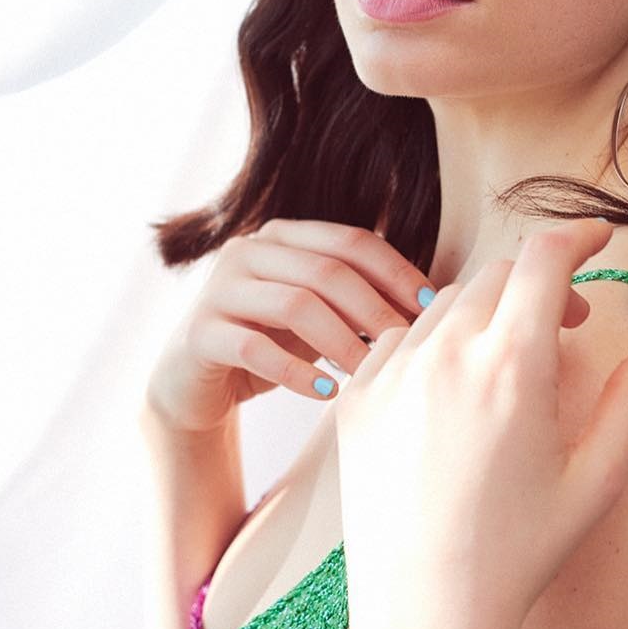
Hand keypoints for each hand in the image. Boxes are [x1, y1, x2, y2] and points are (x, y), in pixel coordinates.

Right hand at [144, 219, 436, 432]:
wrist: (196, 387)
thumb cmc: (271, 346)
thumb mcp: (318, 316)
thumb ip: (358, 299)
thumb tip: (431, 302)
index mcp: (282, 235)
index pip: (351, 241)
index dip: (395, 271)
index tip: (431, 306)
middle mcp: (247, 251)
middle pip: (326, 271)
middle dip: (374, 309)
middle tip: (406, 346)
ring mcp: (218, 289)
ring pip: (294, 305)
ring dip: (341, 341)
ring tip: (368, 373)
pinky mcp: (198, 334)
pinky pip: (253, 349)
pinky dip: (296, 373)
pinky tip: (327, 393)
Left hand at [333, 217, 627, 628]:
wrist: (426, 618)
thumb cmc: (518, 555)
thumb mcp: (595, 483)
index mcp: (512, 367)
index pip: (544, 258)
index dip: (578, 234)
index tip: (597, 235)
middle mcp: (446, 355)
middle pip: (498, 276)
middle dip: (539, 284)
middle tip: (565, 323)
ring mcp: (392, 374)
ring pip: (445, 303)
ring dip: (486, 314)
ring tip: (508, 365)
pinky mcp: (356, 399)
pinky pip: (398, 340)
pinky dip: (433, 344)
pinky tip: (452, 390)